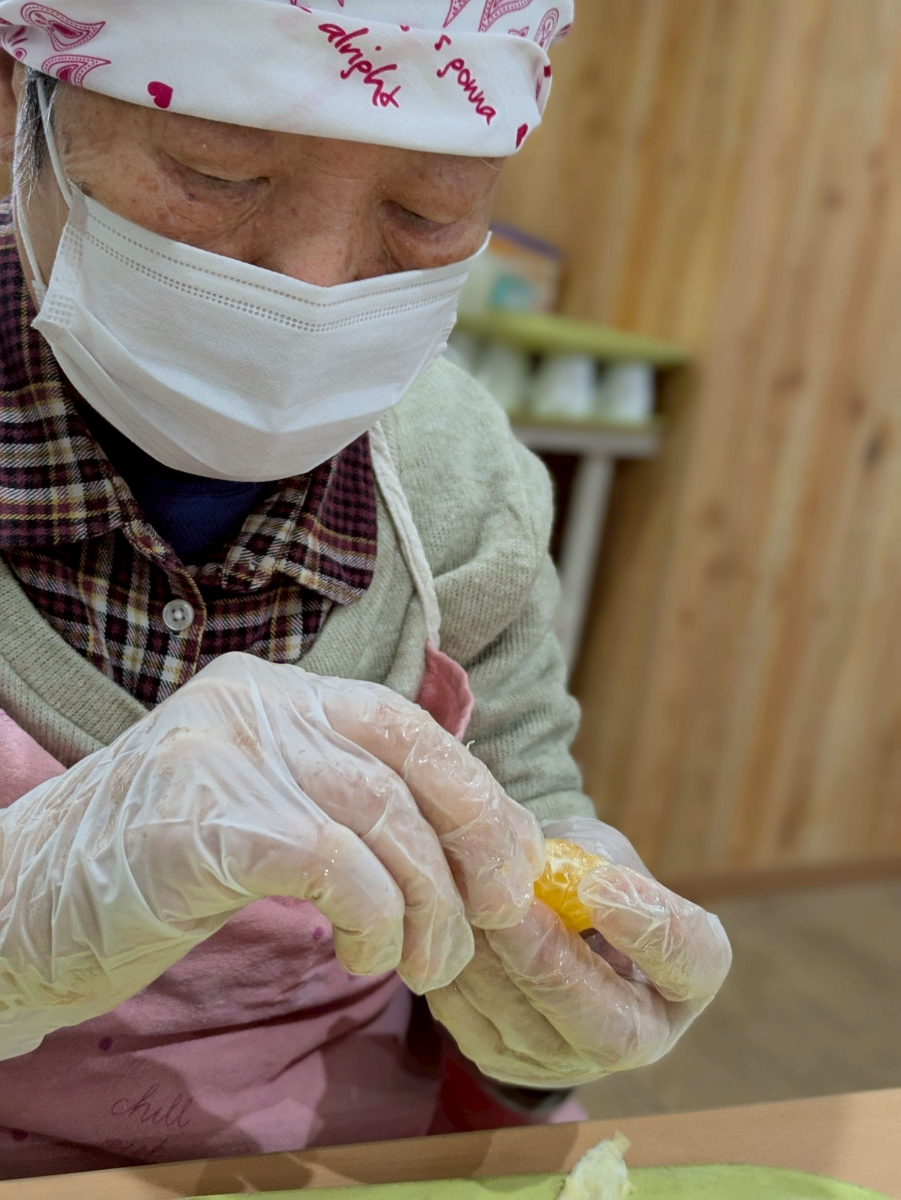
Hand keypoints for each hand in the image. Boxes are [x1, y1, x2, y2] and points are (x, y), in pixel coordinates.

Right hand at [0, 653, 542, 1057]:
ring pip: (380, 817)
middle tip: (495, 914)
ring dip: (428, 904)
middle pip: (407, 757)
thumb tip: (469, 841)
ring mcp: (221, 753)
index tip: (510, 864)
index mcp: (273, 692)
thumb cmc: (151, 873)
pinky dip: (372, 918)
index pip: (404, 724)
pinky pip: (331, 864)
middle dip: (475, 840)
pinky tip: (362, 955)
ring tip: (426, 962)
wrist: (19, 909)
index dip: (474, 794)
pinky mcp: (197, 822)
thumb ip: (342, 800)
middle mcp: (252, 703)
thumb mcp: (259, 808)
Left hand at [427, 816, 731, 1087]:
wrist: (534, 901)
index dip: (651, 930)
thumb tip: (570, 889)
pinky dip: (459, 982)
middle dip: (554, 965)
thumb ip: (590, 865)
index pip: (694, 964)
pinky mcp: (510, 1064)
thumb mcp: (598, 850)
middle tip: (513, 907)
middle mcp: (644, 1036)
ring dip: (495, 968)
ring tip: (466, 907)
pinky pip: (479, 1034)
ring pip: (533, 1036)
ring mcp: (574, 1061)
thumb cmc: (579, 871)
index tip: (600, 885)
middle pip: (612, 1030)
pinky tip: (449, 934)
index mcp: (687, 973)